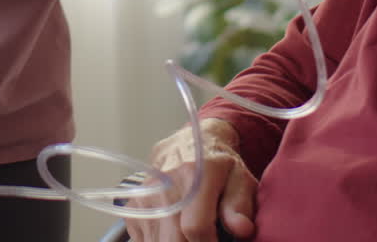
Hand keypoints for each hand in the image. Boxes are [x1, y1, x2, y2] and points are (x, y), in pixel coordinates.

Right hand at [124, 119, 256, 241]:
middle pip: (173, 240)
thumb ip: (241, 205)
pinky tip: (176, 233)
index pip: (196, 227)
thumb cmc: (220, 166)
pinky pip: (144, 240)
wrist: (188, 144)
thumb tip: (243, 230)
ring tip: (192, 235)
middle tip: (207, 238)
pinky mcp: (133, 207)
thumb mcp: (240, 179)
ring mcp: (144, 196)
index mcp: (195, 173)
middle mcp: (164, 184)